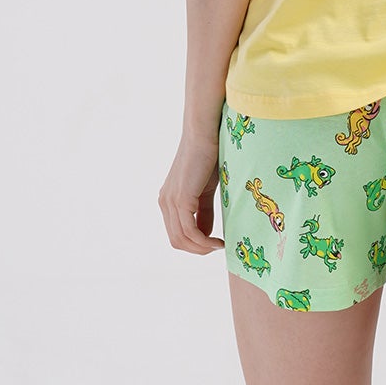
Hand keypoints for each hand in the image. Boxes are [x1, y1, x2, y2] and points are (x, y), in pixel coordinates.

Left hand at [158, 124, 224, 253]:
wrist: (204, 134)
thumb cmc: (208, 157)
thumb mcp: (206, 190)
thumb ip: (204, 212)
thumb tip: (208, 234)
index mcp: (168, 201)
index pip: (176, 234)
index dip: (195, 245)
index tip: (215, 244)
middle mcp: (165, 202)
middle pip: (177, 241)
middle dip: (198, 250)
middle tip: (219, 248)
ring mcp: (170, 201)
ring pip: (182, 239)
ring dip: (202, 248)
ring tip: (221, 245)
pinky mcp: (181, 199)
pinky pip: (190, 231)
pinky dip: (204, 241)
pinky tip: (218, 241)